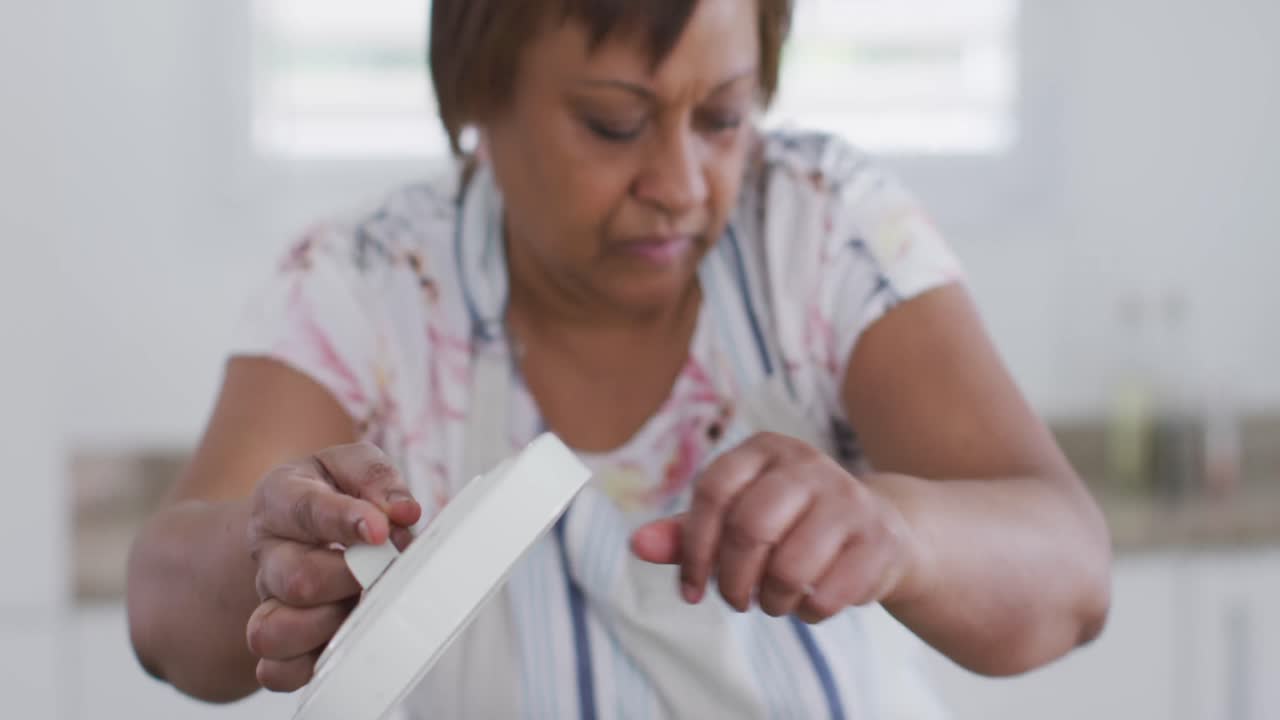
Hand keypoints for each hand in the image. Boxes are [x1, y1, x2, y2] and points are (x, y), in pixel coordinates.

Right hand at [245, 442, 421, 690]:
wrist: (296, 523)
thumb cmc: (333, 492)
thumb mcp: (351, 465)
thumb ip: (376, 478)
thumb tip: (402, 511)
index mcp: (280, 500)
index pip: (305, 510)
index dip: (344, 522)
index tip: (381, 530)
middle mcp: (268, 553)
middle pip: (296, 580)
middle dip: (351, 579)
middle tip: (384, 569)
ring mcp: (269, 600)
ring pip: (272, 631)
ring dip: (329, 625)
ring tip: (361, 604)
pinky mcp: (279, 640)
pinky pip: (275, 671)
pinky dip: (309, 665)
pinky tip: (343, 641)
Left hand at [631, 432, 919, 623]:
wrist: (880, 531)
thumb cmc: (790, 526)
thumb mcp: (736, 520)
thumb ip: (687, 533)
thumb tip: (637, 545)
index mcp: (763, 450)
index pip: (713, 491)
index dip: (695, 549)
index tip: (692, 591)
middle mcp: (807, 463)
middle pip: (749, 527)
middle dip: (733, 579)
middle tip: (737, 600)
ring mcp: (848, 498)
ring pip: (789, 567)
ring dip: (772, 600)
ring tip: (774, 599)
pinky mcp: (878, 538)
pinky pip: (827, 594)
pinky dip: (809, 612)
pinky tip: (811, 601)